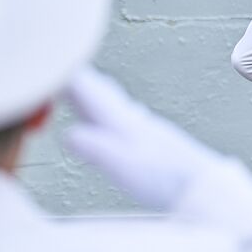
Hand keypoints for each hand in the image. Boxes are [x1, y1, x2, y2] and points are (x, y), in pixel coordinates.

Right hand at [64, 66, 217, 209]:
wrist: (203, 187)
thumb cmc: (164, 178)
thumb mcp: (122, 166)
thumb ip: (95, 148)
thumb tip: (69, 134)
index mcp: (121, 123)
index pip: (88, 93)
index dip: (67, 79)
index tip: (48, 64)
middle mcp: (133, 120)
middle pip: (101, 93)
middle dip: (80, 81)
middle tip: (61, 68)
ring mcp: (145, 130)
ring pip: (116, 104)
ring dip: (97, 93)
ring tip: (88, 86)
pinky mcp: (156, 142)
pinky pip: (128, 118)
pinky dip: (115, 111)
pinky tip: (126, 117)